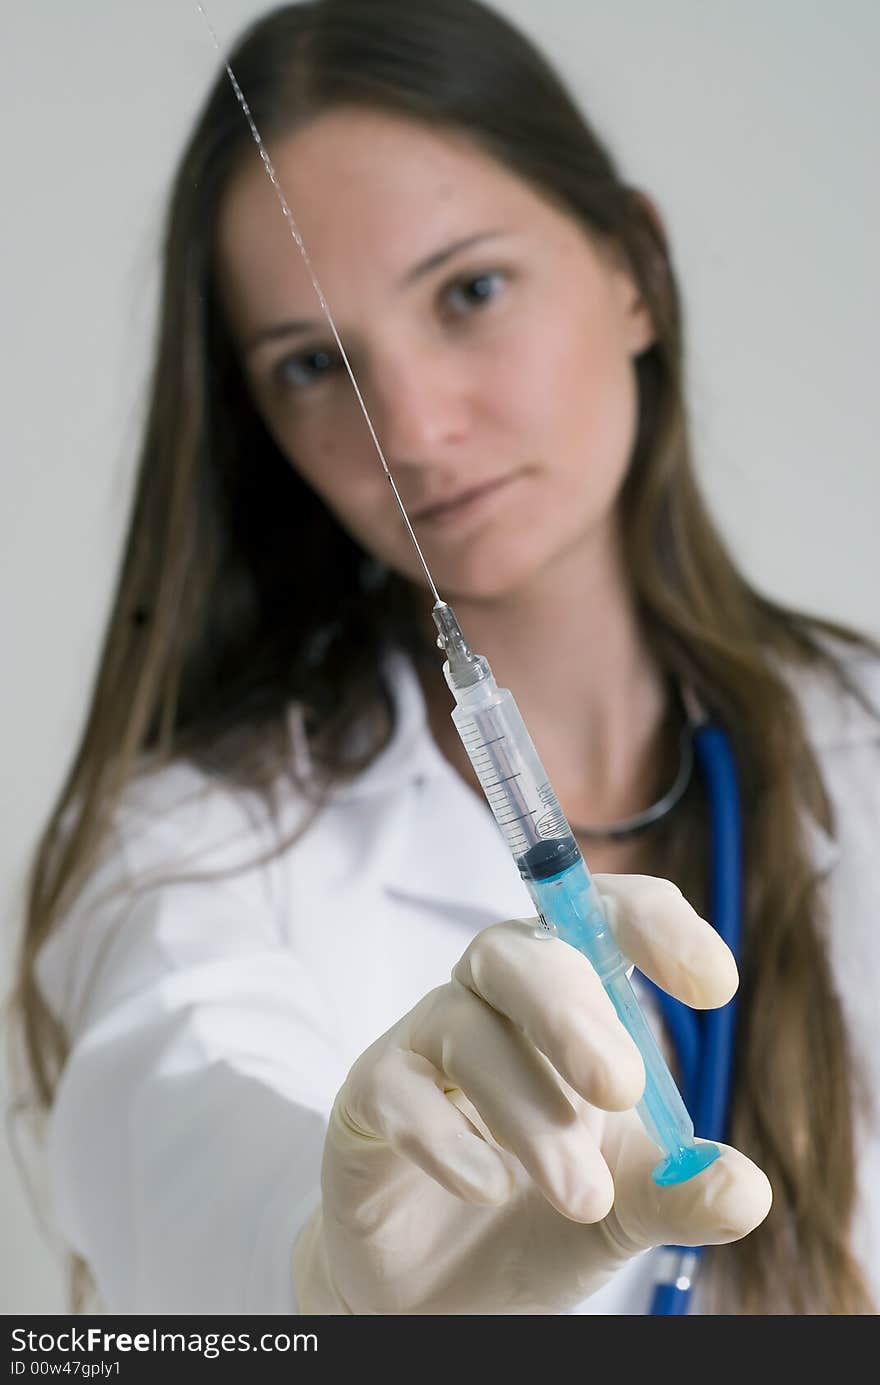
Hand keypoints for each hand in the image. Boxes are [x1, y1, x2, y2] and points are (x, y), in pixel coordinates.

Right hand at [293, 874, 770, 1313]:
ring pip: (465, 1026)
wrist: (444, 1292)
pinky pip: (398, 1090)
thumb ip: (679, 1192)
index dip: (658, 928)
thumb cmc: (541, 1214)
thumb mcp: (628, 1207)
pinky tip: (490, 1188)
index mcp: (573, 998)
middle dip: (573, 1014)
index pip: (605, 916)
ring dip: (528, 1109)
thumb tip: (743, 1190)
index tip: (715, 986)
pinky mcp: (369, 1098)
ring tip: (582, 1194)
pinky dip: (448, 1139)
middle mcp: (495, 1000)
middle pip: (521, 952)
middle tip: (622, 1086)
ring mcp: (425, 1043)